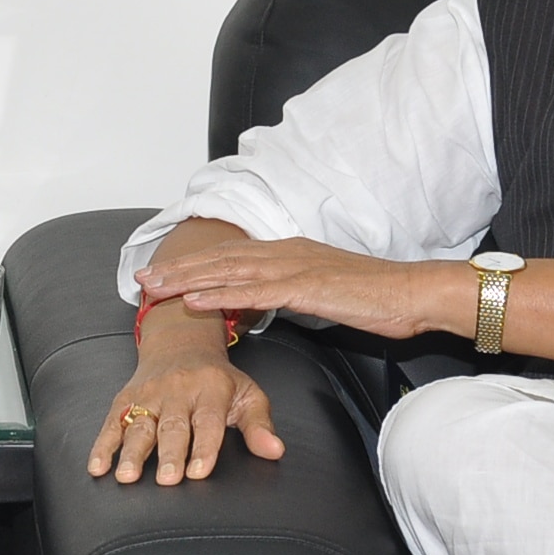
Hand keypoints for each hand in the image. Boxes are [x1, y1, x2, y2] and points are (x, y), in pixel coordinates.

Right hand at [89, 336, 281, 485]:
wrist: (181, 344)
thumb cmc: (218, 380)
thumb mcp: (248, 394)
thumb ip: (259, 424)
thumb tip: (275, 451)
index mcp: (210, 388)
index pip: (207, 420)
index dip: (204, 446)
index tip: (199, 471)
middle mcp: (177, 390)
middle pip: (172, 425)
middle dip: (169, 453)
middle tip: (167, 480)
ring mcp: (148, 394)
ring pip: (140, 424)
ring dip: (132, 452)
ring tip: (126, 476)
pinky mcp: (126, 398)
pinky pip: (113, 422)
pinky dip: (103, 445)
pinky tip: (98, 467)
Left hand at [133, 234, 466, 341]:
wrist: (413, 292)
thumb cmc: (373, 296)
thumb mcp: (321, 290)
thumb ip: (290, 291)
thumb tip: (264, 301)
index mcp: (288, 253)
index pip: (229, 258)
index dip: (191, 264)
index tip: (160, 273)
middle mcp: (285, 253)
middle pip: (220, 260)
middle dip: (177, 269)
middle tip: (140, 279)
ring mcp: (295, 267)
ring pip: (229, 272)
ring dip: (187, 279)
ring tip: (154, 288)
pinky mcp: (307, 286)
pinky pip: (256, 292)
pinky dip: (222, 295)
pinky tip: (195, 300)